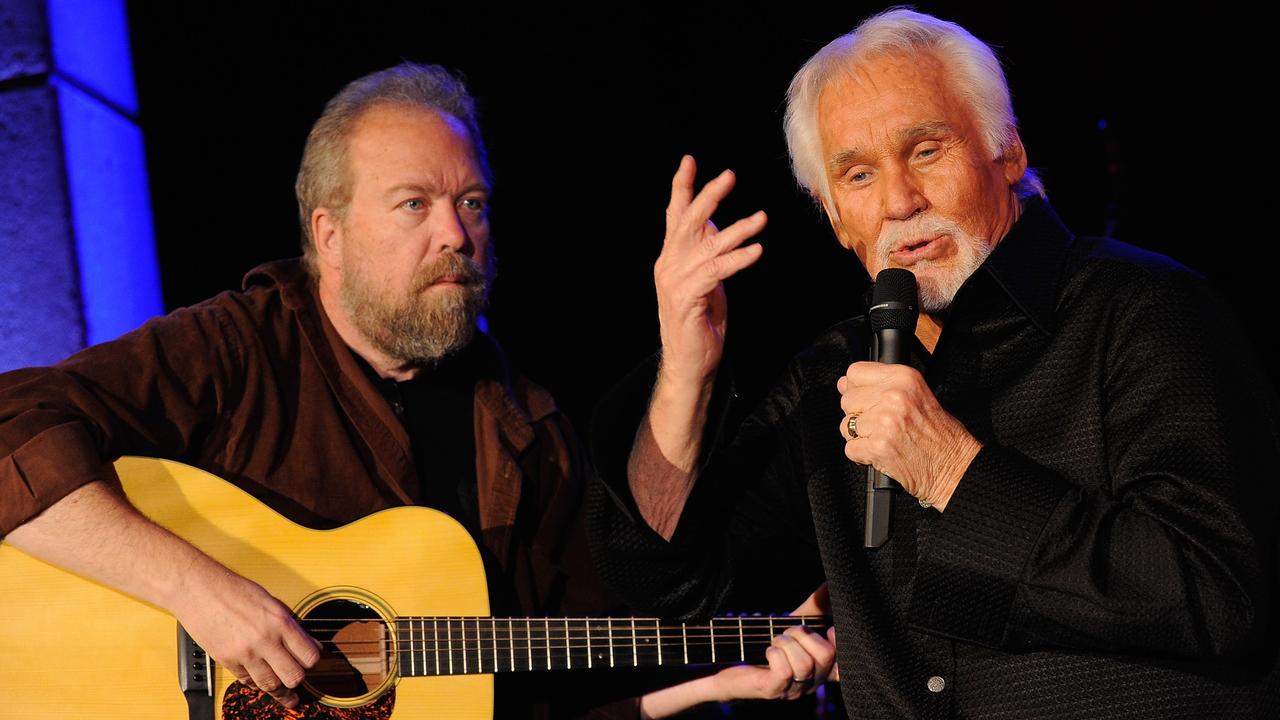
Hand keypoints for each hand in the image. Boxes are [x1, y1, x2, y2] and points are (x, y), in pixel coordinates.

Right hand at [171, 564, 321, 707]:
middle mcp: (265, 639)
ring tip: (286, 695)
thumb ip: (288, 624)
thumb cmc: (234, 590)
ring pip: (271, 684)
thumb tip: (306, 642)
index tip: (311, 662)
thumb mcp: (270, 601)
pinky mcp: (227, 661)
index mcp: (280, 621)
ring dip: (279, 690)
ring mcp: (245, 653)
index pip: (309, 656)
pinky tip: (260, 679)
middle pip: (294, 676)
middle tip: (299, 680)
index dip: (313, 661)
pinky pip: (247, 681)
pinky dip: (256, 682)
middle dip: (298, 680)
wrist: (198, 589)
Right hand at [654, 155, 765, 390]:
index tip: (689, 161)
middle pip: (687, 222)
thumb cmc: (699, 323)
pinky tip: (756, 251)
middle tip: (729, 176)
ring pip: (708, 247)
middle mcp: (668, 265)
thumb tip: (715, 227)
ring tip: (761, 218)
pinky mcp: (688, 300)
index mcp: (670, 258)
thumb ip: (705, 254)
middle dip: (709, 196)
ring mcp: (675, 283)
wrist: (689, 363)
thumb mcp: (704, 281)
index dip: (681, 187)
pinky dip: (737, 260)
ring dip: (738, 231)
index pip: (674, 216)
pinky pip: (716, 272)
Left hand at [710, 584, 838, 701]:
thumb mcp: (796, 627)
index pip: (844, 665)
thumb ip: (816, 608)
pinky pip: (785, 671)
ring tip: (776, 643)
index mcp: (822, 669)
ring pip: (804, 663)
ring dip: (786, 643)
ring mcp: (795, 690)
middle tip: (787, 633)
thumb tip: (831, 584)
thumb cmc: (770, 647)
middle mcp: (812, 682)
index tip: (827, 629)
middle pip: (826, 655)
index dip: (840, 643)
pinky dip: (775, 654)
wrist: (735, 667)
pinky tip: (769, 653)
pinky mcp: (774, 691)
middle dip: (804, 634)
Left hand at [837, 362, 981, 509]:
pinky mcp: (878, 447)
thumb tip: (844, 383)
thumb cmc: (940, 434)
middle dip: (859, 415)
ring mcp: (884, 422)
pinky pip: (850, 448)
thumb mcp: (917, 394)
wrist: (954, 465)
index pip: (855, 372)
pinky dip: (862, 455)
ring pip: (846, 426)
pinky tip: (881, 452)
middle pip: (847, 400)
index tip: (865, 398)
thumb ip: (881, 385)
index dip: (856, 388)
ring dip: (860, 436)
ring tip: (883, 439)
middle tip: (881, 424)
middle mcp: (893, 396)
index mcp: (904, 378)